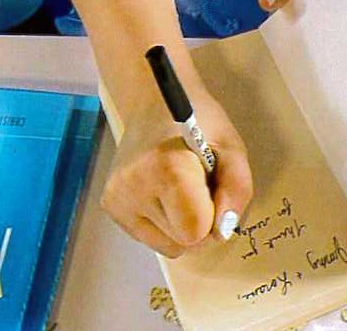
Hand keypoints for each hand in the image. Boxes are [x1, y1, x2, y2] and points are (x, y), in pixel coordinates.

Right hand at [100, 92, 252, 257]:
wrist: (156, 101)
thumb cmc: (198, 120)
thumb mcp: (232, 147)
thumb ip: (237, 188)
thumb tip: (223, 230)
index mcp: (167, 168)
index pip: (196, 231)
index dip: (213, 216)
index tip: (213, 189)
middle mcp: (134, 187)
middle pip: (182, 242)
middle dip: (199, 222)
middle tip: (200, 186)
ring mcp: (117, 198)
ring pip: (166, 245)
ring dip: (182, 226)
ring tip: (182, 189)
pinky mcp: (109, 205)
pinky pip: (150, 237)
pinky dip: (165, 223)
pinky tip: (164, 193)